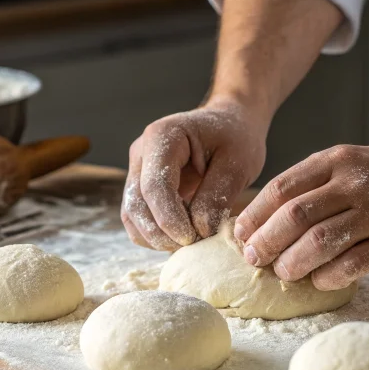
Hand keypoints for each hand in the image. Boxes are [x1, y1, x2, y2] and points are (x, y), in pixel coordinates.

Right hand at [121, 96, 266, 249]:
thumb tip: (199, 230)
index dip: (169, 218)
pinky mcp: (141, 186)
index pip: (155, 186)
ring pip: (131, 214)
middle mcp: (141, 152)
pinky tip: (179, 238)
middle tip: (191, 246)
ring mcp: (137, 169)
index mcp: (161, 136)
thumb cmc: (236, 137)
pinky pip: (137, 217)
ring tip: (187, 244)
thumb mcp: (237, 163)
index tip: (192, 239)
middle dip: (160, 233)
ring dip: (154, 237)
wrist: (230, 123)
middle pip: (136, 203)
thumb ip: (216, 195)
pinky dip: (154, 234)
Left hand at [234, 145, 368, 289]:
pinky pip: (352, 264)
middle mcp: (353, 184)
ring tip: (284, 273)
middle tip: (254, 259)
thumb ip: (310, 186)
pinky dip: (328, 277)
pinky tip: (319, 281)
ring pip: (319, 242)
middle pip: (294, 216)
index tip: (240, 235)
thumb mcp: (349, 165)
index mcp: (335, 162)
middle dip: (267, 242)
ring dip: (294, 263)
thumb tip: (260, 221)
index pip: (281, 188)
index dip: (254, 216)